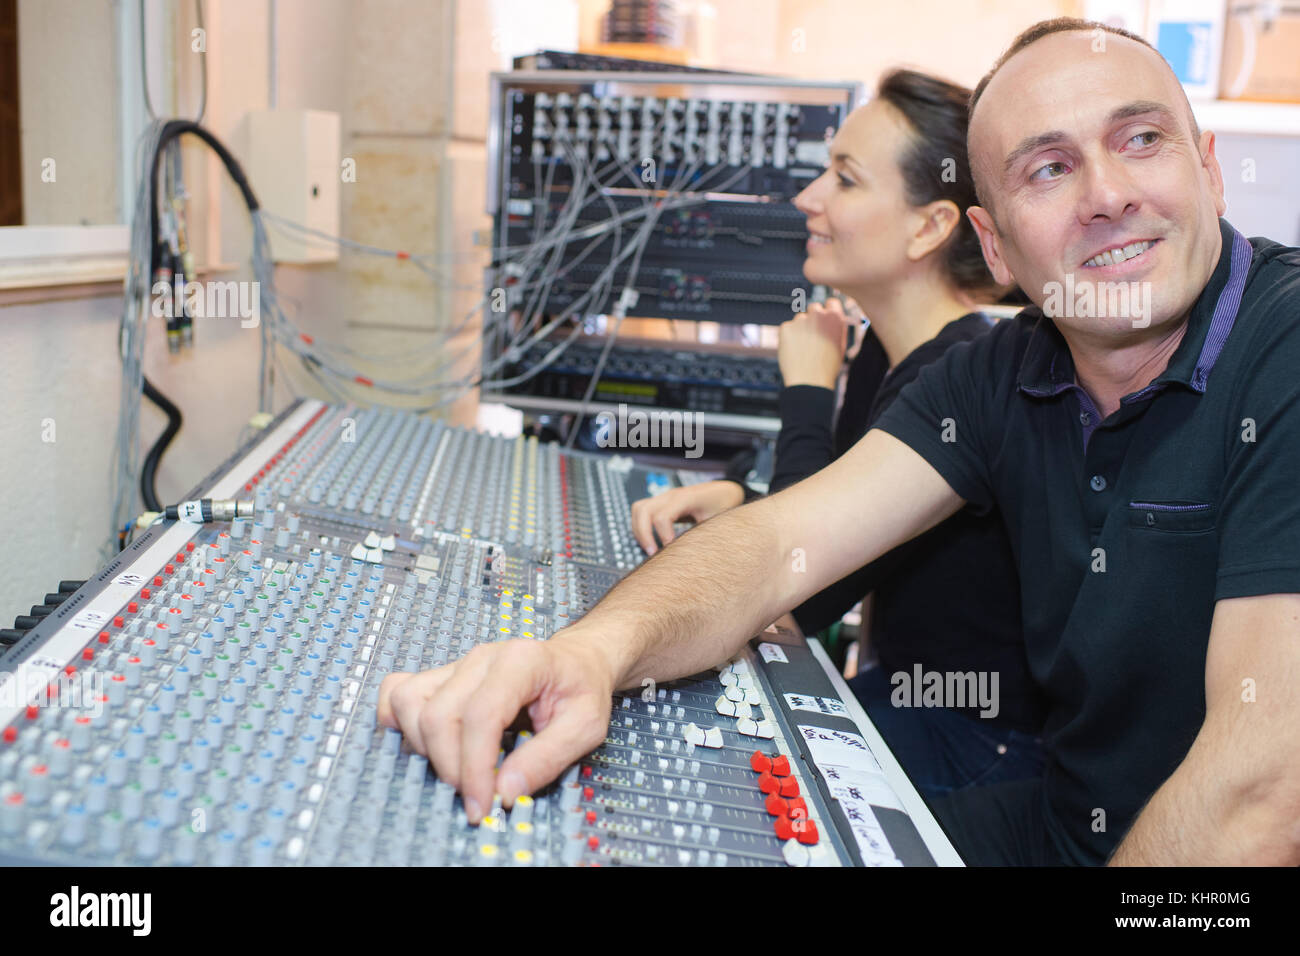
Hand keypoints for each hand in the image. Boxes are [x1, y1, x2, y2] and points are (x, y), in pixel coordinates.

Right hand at [377, 634, 616, 822]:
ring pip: (409, 703)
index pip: (481, 715)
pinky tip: (423, 744)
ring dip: (423, 748)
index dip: (475, 768)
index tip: (484, 804)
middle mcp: (482, 658)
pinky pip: (398, 691)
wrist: (577, 661)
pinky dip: (399, 721)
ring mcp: (457, 665)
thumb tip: (505, 790)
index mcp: (521, 662)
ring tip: (457, 771)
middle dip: (451, 769)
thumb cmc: (581, 688)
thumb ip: (548, 759)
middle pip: (439, 715)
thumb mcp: (585, 726)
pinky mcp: (442, 676)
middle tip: (476, 797)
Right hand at [629, 480, 744, 553]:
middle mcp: (671, 495)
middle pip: (643, 510)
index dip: (664, 536)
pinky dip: (642, 526)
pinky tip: (652, 542)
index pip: (663, 516)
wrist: (724, 492)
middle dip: (643, 534)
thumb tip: (691, 560)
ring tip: (649, 549)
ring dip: (639, 530)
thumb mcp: (717, 522)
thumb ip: (703, 537)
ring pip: (639, 509)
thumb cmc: (723, 505)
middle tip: (653, 554)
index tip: (671, 551)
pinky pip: (642, 511)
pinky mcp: (662, 503)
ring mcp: (665, 497)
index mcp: (686, 498)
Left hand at [778, 298, 853, 387]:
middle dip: (813, 318)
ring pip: (799, 319)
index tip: (824, 318)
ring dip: (800, 329)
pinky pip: (787, 328)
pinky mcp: (786, 327)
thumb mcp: (839, 345)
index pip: (831, 302)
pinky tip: (794, 351)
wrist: (810, 381)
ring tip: (804, 349)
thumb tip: (831, 317)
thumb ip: (835, 328)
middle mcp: (818, 314)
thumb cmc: (827, 367)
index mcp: (835, 318)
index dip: (828, 310)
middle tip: (812, 337)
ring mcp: (801, 320)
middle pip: (814, 308)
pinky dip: (789, 337)